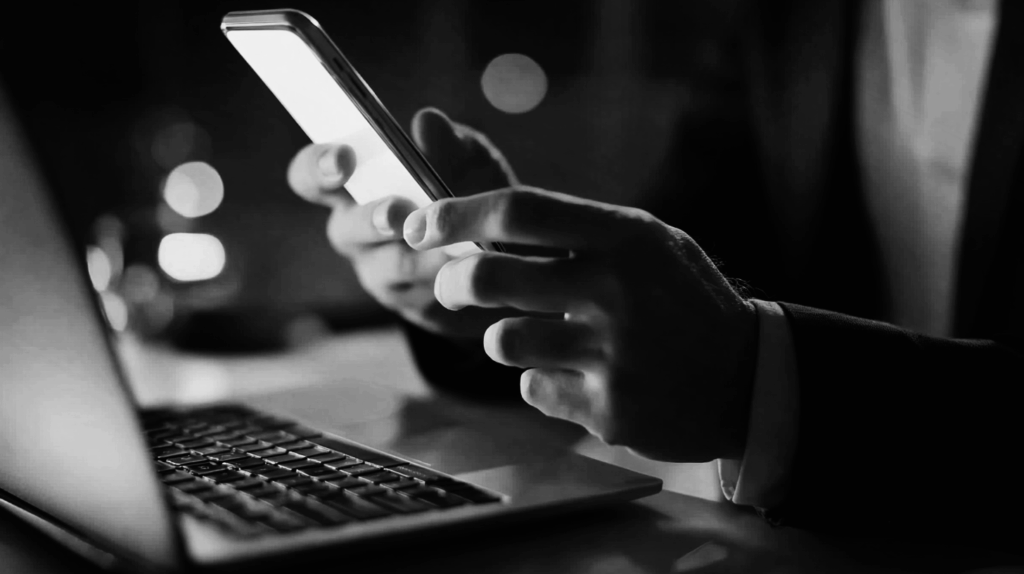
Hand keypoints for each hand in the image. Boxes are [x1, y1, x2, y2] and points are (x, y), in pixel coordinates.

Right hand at [288, 108, 517, 336]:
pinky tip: (470, 271)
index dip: (319, 166)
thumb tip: (427, 121)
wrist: (515, 252)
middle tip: (398, 213)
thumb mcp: (471, 162)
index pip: (312, 174)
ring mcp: (382, 273)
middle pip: (344, 228)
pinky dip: (447, 282)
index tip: (345, 159)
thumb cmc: (477, 193)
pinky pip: (423, 297)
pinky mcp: (414, 305)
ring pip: (388, 267)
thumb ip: (450, 144)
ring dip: (416, 255)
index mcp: (357, 186)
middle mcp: (358, 232)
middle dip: (372, 219)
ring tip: (449, 246)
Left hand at [401, 187, 758, 461]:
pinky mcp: (608, 408)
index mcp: (625, 237)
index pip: (518, 210)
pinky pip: (534, 388)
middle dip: (453, 282)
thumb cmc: (685, 301)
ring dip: (507, 339)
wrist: (748, 379)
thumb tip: (486, 221)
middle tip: (454, 286)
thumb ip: (579, 231)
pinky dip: (545, 382)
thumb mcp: (649, 244)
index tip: (420, 223)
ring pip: (502, 341)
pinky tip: (584, 377)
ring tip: (543, 337)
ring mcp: (612, 353)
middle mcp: (615, 289)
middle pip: (488, 277)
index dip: (456, 214)